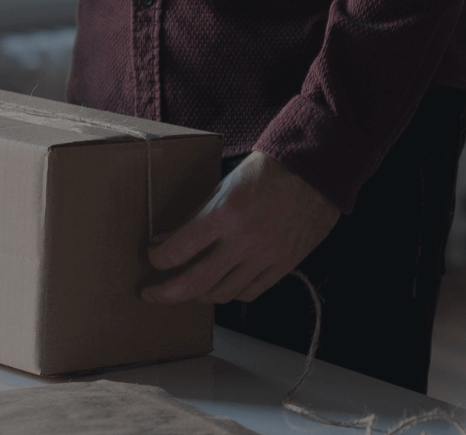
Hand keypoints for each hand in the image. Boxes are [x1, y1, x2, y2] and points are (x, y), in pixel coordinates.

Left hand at [142, 151, 339, 303]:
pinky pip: (250, 293)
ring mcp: (267, 256)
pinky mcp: (285, 265)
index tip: (152, 257)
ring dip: (198, 294)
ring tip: (189, 287)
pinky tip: (222, 285)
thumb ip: (196, 217)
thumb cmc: (267, 172)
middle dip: (165, 293)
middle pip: (194, 283)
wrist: (315, 170)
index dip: (157, 258)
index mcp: (226, 212)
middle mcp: (245, 239)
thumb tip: (165, 242)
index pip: (178, 250)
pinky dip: (231, 293)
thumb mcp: (224, 186)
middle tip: (150, 293)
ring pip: (222, 294)